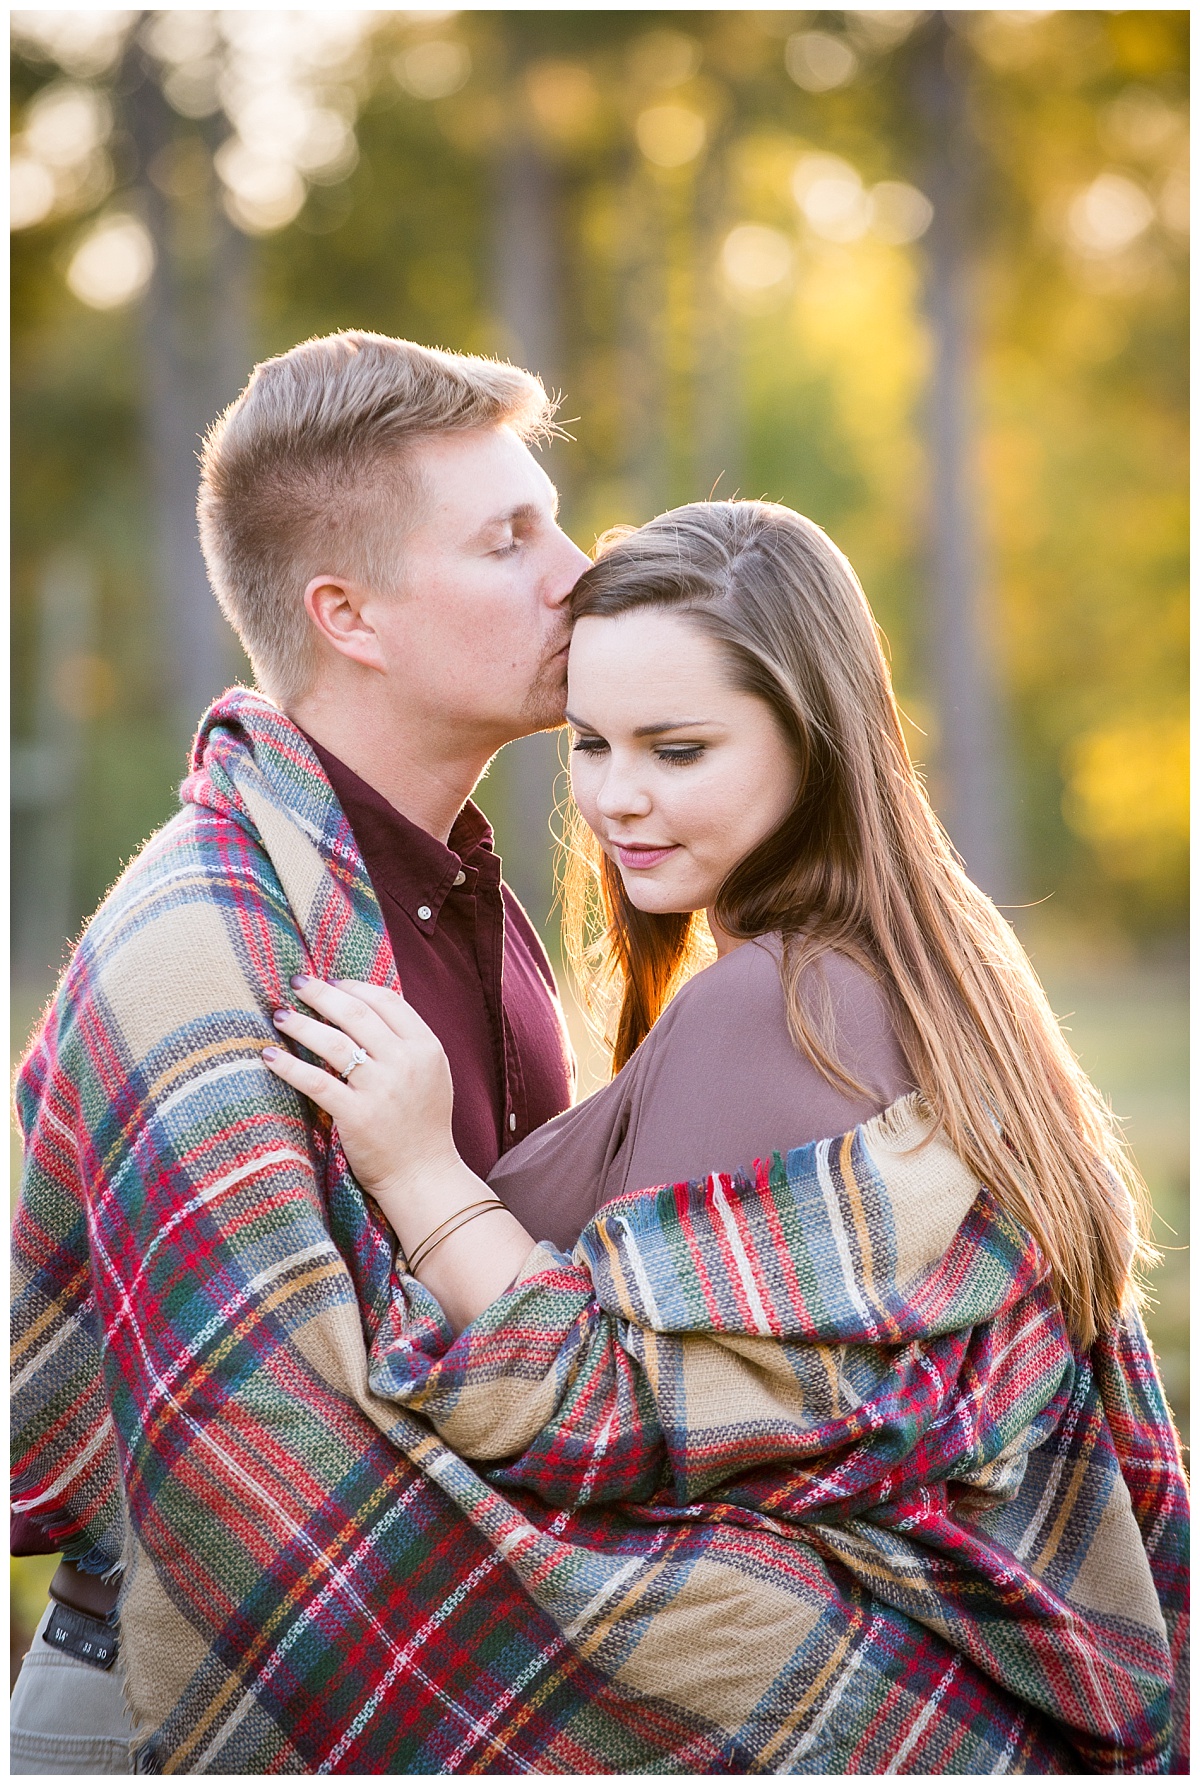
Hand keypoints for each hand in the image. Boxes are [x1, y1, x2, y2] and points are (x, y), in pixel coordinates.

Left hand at [262, 977, 457, 1206]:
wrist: (424, 1175)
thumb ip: (407, 1043)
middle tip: (297, 983)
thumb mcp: (432, 1074)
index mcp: (426, 1047)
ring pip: (333, 1042)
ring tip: (280, 1015)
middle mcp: (405, 1062)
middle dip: (321, 994)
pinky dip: (289, 1066)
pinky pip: (315, 1082)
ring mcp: (381, 1088)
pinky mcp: (356, 1115)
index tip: (331, 981)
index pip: (387, 1001)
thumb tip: (368, 1009)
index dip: (355, 986)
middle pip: (356, 1014)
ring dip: (301, 1024)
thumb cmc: (424, 1125)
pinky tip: (270, 1056)